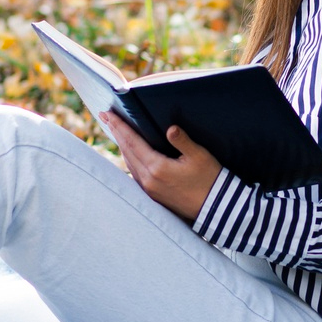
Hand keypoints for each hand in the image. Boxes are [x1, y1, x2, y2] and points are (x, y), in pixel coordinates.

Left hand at [103, 113, 220, 221]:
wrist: (215, 208)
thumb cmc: (210, 179)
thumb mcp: (199, 156)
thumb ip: (182, 141)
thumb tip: (171, 128)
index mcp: (157, 168)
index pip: (132, 142)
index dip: (119, 126)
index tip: (108, 113)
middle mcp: (148, 179)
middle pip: (127, 151)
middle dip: (116, 132)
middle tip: (105, 116)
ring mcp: (149, 189)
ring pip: (129, 162)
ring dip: (121, 145)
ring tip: (115, 131)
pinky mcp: (153, 195)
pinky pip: (134, 173)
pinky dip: (129, 158)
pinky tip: (129, 152)